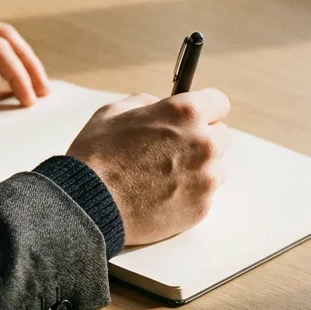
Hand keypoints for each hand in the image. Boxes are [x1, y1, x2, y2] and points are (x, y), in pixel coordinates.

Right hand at [67, 89, 230, 245]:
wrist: (87, 204)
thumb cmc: (96, 156)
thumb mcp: (113, 112)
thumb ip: (146, 102)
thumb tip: (161, 105)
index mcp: (184, 114)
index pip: (219, 102)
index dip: (204, 108)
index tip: (197, 116)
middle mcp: (203, 143)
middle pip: (223, 135)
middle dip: (203, 138)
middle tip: (175, 147)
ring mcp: (205, 178)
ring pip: (218, 166)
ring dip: (200, 167)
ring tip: (166, 173)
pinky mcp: (201, 207)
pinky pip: (205, 194)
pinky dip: (190, 192)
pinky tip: (162, 193)